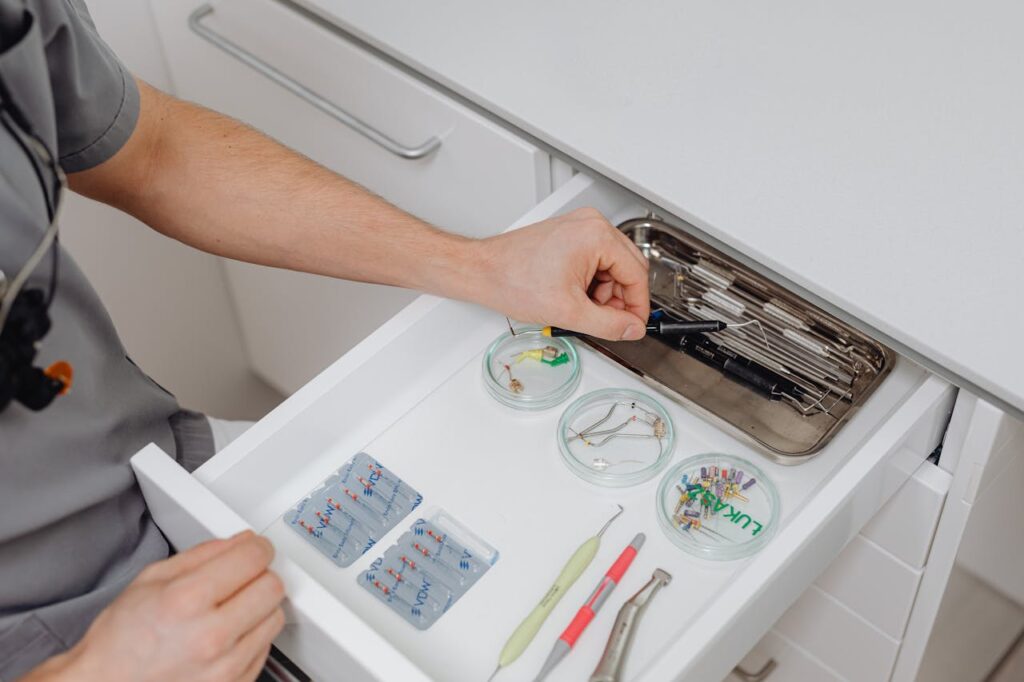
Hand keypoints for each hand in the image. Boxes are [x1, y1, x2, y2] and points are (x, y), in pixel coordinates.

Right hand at [26, 531, 284, 681]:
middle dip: (260, 575)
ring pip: (275, 617)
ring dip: (258, 608)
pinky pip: (265, 648)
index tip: (254, 549)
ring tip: (228, 612)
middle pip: (272, 586)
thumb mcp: (151, 580)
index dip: (257, 546)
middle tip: (242, 579)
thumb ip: (204, 554)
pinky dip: (252, 637)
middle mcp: (211, 636)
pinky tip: (226, 637)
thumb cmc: (120, 641)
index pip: (254, 557)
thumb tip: (241, 541)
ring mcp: (225, 667)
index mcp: (187, 600)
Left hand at [475, 208, 649, 339]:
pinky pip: (595, 261)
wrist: (482, 271)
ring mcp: (579, 228)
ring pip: (612, 267)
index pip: (637, 274)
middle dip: (619, 299)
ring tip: (580, 308)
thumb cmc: (513, 280)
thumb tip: (631, 329)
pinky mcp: (569, 236)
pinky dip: (591, 283)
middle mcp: (591, 224)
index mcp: (597, 235)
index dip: (638, 306)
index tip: (633, 326)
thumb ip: (608, 324)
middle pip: (627, 268)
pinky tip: (574, 297)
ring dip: (604, 293)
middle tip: (608, 321)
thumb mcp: (568, 311)